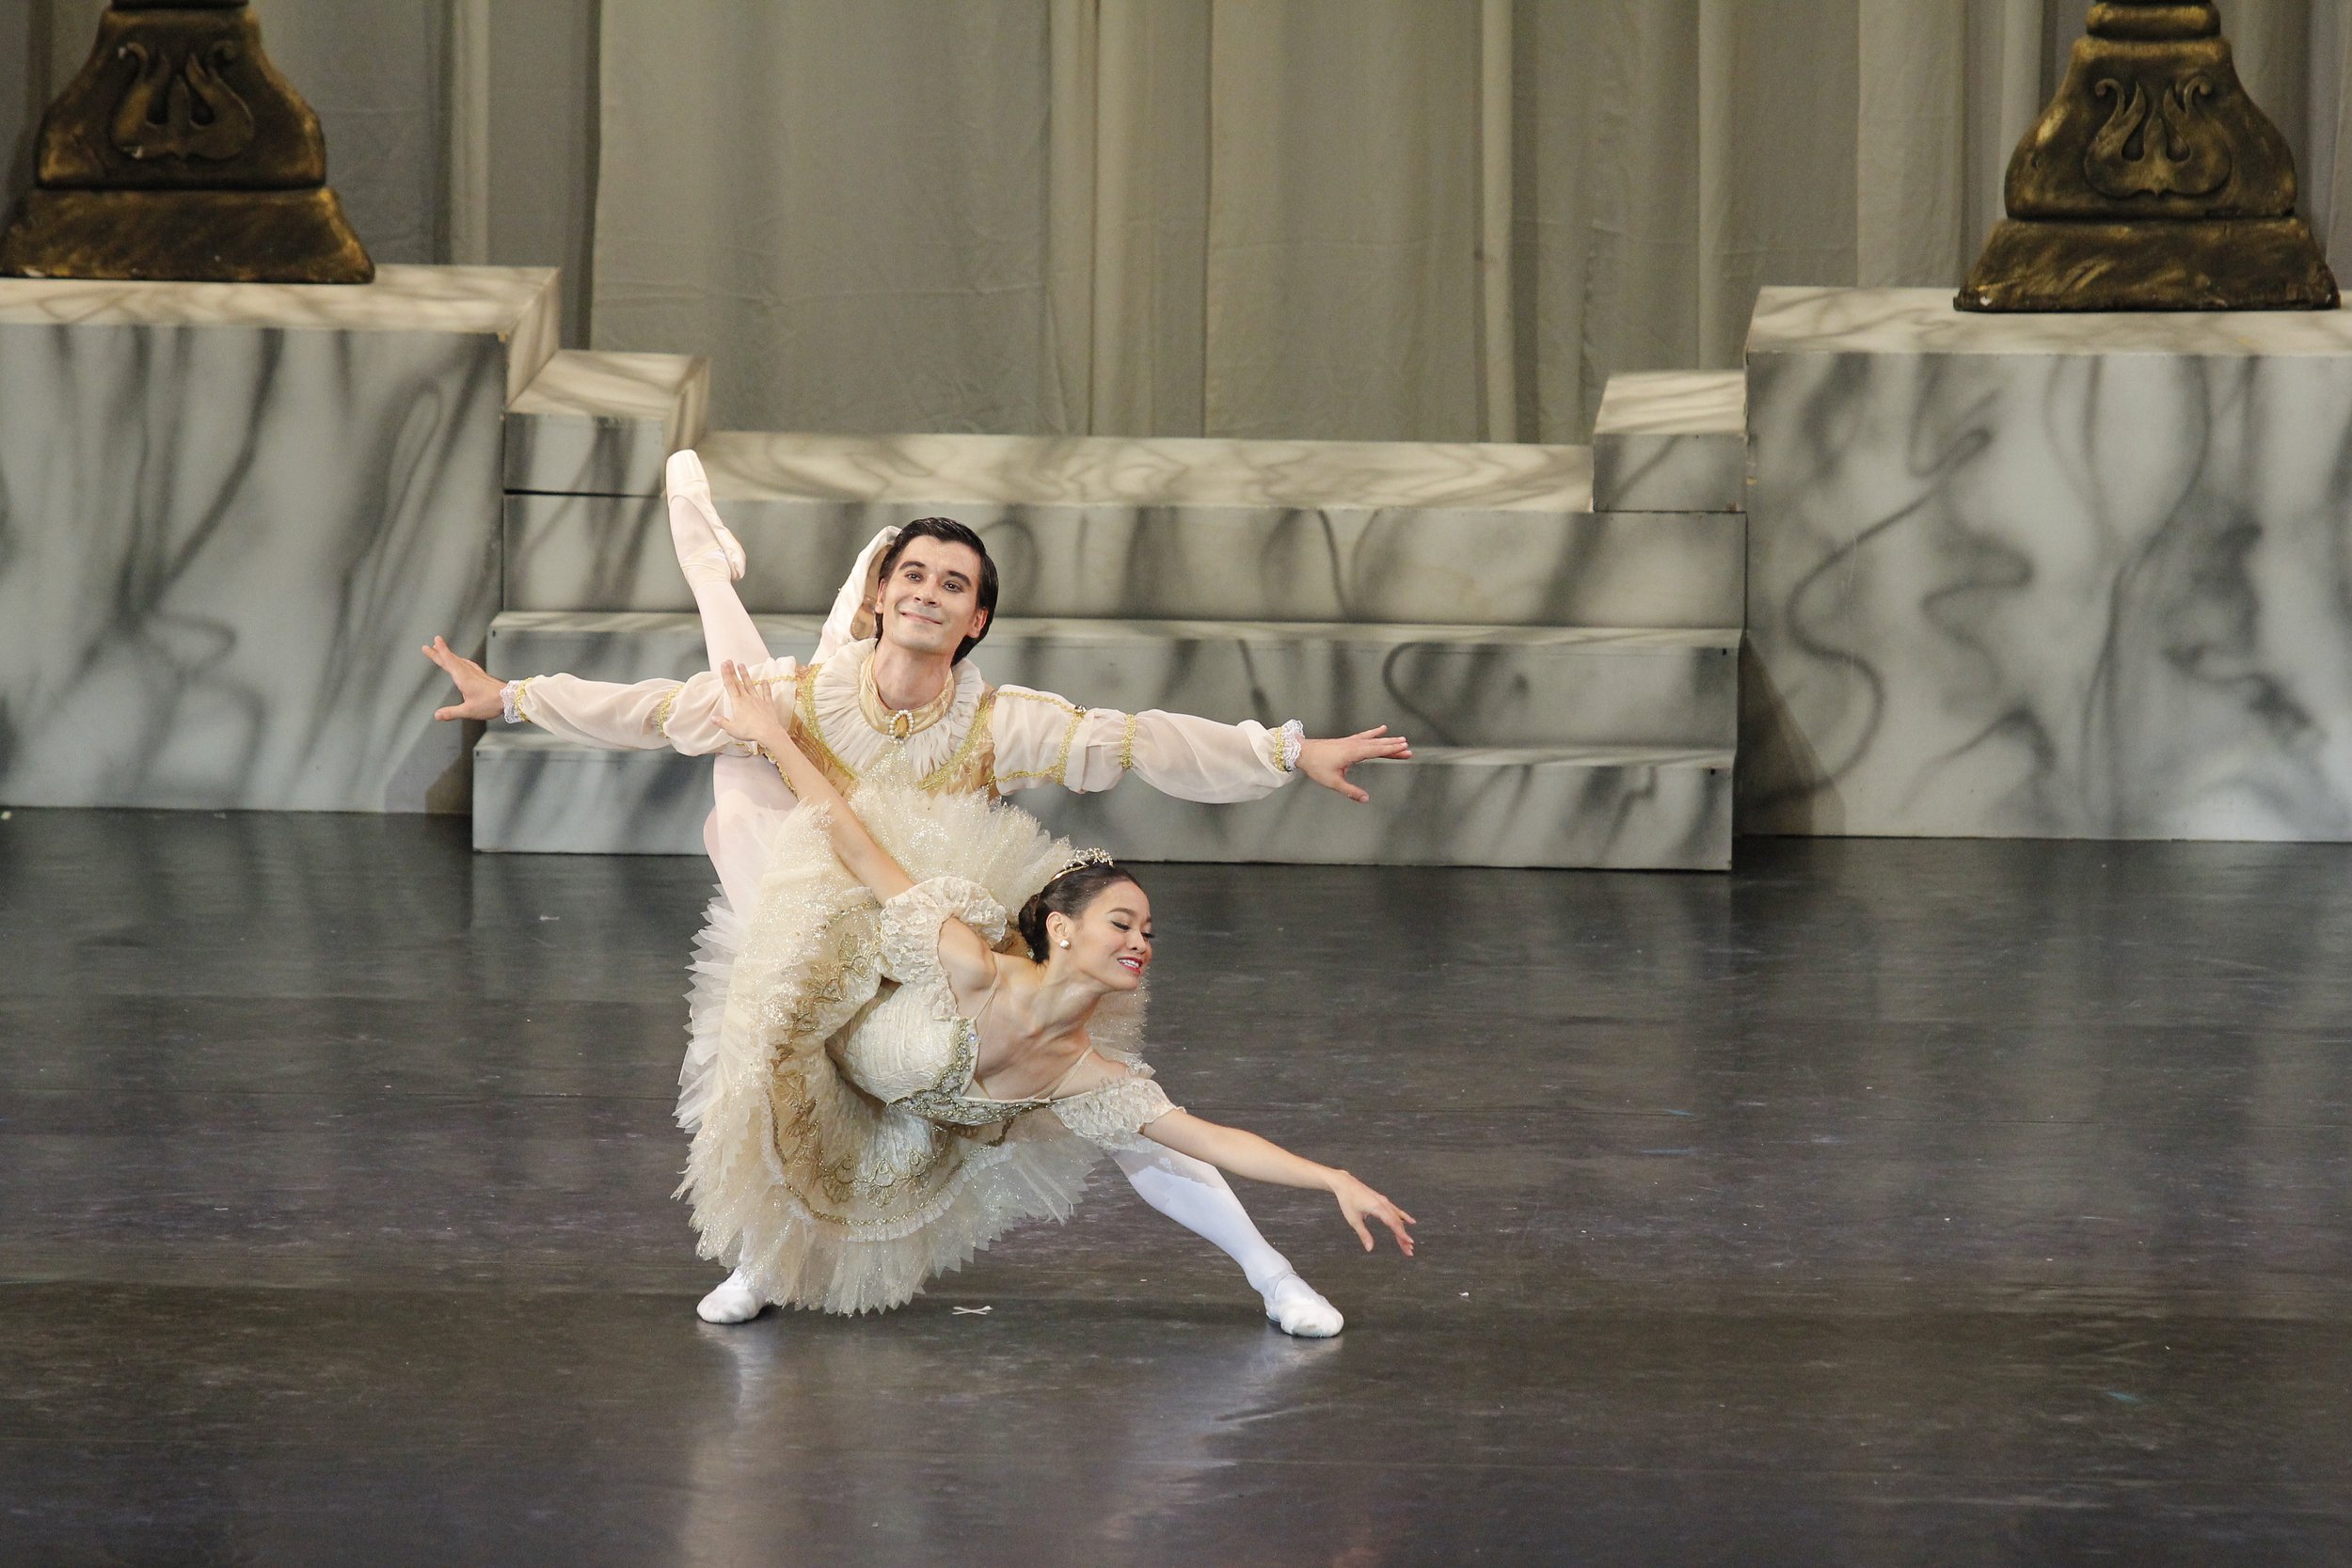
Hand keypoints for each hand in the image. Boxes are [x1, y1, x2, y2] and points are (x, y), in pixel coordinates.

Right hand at [422, 636, 503, 721]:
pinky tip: (461, 662)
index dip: (441, 651)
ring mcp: (476, 673)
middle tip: (429, 647)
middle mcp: (469, 673)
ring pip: (459, 661)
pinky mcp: (481, 675)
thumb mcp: (468, 711)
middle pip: (451, 660)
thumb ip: (452, 712)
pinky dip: (460, 660)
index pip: (449, 661)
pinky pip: (467, 664)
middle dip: (439, 653)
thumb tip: (438, 715)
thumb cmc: (491, 703)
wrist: (510, 699)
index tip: (436, 639)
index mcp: (463, 678)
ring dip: (449, 656)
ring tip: (441, 652)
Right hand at [714, 660, 790, 752]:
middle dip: (733, 671)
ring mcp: (758, 700)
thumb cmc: (749, 731)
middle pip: (738, 683)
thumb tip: (713, 718)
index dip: (726, 674)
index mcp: (738, 703)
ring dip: (746, 675)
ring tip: (742, 665)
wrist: (768, 732)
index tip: (724, 664)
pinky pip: (766, 694)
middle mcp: (747, 699)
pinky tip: (765, 681)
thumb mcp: (732, 729)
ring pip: (751, 685)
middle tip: (729, 661)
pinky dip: (765, 687)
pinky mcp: (768, 705)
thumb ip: (722, 722)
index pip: (730, 686)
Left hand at [1298, 726, 1412, 802]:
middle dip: (1393, 746)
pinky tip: (1381, 729)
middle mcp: (1354, 745)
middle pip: (1378, 744)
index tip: (1404, 748)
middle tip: (1407, 747)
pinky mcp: (1347, 741)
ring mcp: (1351, 741)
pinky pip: (1364, 736)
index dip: (1391, 750)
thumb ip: (1350, 791)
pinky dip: (1374, 733)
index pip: (1377, 750)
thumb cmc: (1316, 766)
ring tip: (1400, 739)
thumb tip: (1365, 799)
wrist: (1302, 752)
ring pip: (1373, 740)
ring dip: (1387, 740)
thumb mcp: (1333, 782)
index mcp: (1353, 753)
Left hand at [1329, 1171, 1415, 1255]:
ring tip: (1408, 1243)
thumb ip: (1364, 1234)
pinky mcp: (1382, 1200)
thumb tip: (1370, 1249)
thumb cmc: (1348, 1201)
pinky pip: (1395, 1210)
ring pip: (1397, 1217)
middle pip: (1397, 1223)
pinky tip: (1411, 1221)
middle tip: (1409, 1251)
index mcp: (1377, 1208)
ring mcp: (1384, 1201)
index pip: (1393, 1223)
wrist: (1345, 1184)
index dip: (1402, 1234)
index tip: (1409, 1243)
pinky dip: (1403, 1216)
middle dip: (1403, 1237)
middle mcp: (1384, 1204)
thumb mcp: (1353, 1220)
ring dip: (1403, 1230)